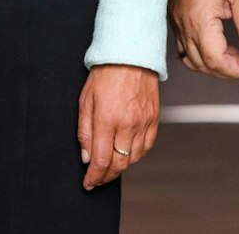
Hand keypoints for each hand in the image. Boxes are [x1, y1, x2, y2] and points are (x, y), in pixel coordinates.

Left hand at [77, 64, 159, 190]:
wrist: (131, 54)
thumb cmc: (106, 73)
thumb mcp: (85, 100)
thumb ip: (85, 131)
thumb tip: (86, 156)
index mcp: (107, 119)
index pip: (101, 160)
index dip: (94, 176)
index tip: (89, 183)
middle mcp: (127, 124)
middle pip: (119, 163)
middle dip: (106, 176)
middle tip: (98, 178)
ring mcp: (143, 122)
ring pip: (134, 158)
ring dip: (121, 167)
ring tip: (111, 166)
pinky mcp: (154, 119)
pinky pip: (147, 146)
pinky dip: (136, 155)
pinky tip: (128, 154)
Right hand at [168, 0, 238, 79]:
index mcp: (199, 19)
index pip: (215, 59)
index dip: (235, 71)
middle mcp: (183, 23)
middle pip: (201, 64)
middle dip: (226, 72)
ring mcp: (176, 21)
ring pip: (190, 59)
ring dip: (212, 65)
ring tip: (235, 59)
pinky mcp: (175, 16)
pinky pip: (184, 46)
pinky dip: (201, 54)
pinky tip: (218, 47)